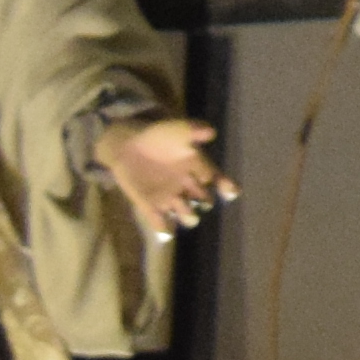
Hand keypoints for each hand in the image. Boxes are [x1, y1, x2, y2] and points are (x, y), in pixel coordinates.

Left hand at [98, 112, 226, 236]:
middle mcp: (189, 186)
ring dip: (187, 216)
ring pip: (186, 214)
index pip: (217, 180)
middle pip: (204, 201)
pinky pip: (159, 220)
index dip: (226, 186)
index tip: (230, 191)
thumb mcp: (177, 129)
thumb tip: (211, 131)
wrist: (128, 145)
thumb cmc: (159, 136)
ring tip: (186, 213)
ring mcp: (170, 198)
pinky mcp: (150, 205)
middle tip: (201, 199)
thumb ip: (192, 129)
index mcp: (199, 168)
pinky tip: (165, 230)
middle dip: (204, 202)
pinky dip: (163, 227)